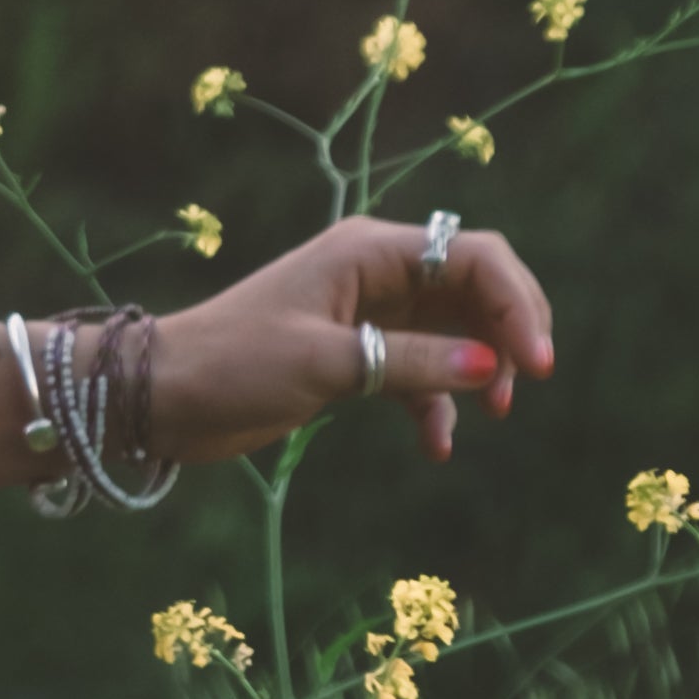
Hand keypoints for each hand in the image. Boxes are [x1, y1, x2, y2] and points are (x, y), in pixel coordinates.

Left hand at [156, 213, 553, 472]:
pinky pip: (420, 372)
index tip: (537, 363)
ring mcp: (367, 313)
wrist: (160, 397)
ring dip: (481, 368)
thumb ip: (411, 364)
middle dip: (509, 331)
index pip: (475, 256)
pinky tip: (438, 447)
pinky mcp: (355, 355)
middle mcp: (375, 272)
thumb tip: (491, 367)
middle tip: (527, 384)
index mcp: (369, 252)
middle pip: (475, 285)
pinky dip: (437, 405)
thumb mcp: (326, 365)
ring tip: (495, 413)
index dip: (517, 304)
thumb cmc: (232, 366)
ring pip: (455, 330)